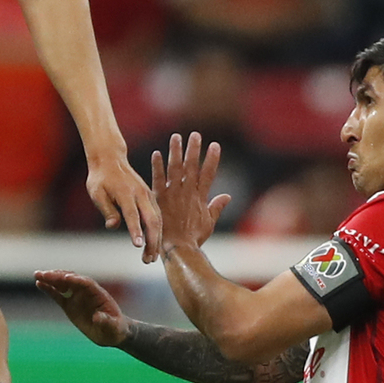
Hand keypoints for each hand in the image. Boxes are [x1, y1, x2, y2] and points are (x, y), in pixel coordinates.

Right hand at [34, 269, 129, 347]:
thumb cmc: (115, 329)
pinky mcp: (69, 304)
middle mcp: (86, 292)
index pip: (86, 283)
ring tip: (37, 275)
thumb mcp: (113, 327)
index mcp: (98, 294)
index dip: (76, 280)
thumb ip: (106, 321)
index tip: (66, 278)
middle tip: (44, 274)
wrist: (111, 332)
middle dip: (58, 276)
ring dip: (50, 278)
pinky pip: (57, 294)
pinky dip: (48, 289)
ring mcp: (76, 297)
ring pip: (62, 284)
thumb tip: (98, 317)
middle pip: (71, 280)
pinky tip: (39, 283)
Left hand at [87, 151, 161, 258]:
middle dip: (152, 241)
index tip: (138, 246)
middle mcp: (141, 194)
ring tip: (151, 258)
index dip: (135, 230)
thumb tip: (113, 226)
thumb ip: (107, 209)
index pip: (132, 214)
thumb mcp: (97, 192)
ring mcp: (148, 195)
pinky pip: (158, 216)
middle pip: (151, 220)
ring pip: (158, 220)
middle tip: (147, 260)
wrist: (110, 159)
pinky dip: (158, 231)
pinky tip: (154, 244)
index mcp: (126, 192)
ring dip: (157, 240)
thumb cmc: (100, 178)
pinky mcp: (151, 197)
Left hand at [152, 132, 229, 255]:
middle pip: (192, 166)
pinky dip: (157, 166)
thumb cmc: (194, 238)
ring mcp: (172, 194)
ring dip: (175, 152)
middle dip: (194, 149)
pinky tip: (156, 153)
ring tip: (176, 137)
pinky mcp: (158, 198)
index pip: (209, 173)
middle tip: (195, 134)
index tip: (215, 145)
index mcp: (200, 197)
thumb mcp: (209, 223)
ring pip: (175, 168)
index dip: (212, 159)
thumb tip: (227, 196)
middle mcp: (187, 192)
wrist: (177, 248)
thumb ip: (216, 207)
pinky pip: (157, 179)